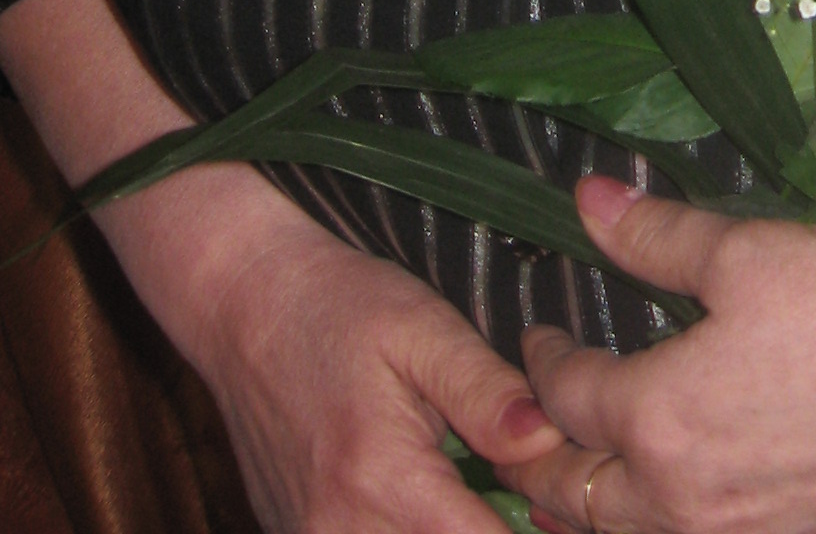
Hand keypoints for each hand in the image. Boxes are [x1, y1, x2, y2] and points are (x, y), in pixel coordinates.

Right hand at [0, 0, 567, 533]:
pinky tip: (446, 503)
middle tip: (540, 499)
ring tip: (491, 497)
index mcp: (382, 482)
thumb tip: (550, 446)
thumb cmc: (340, 306)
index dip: (539, 530)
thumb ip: (486, 393)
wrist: (242, 305)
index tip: (573, 505)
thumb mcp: (423, 328)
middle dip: (496, 533)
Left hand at [507, 180, 815, 533]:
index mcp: (661, 420)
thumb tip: (585, 200)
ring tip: (591, 473)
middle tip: (526, 428)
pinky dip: (680, 525)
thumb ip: (659, 234)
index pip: (565, 397)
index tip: (542, 329)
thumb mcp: (755, 249)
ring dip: (602, 510)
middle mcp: (693, 504)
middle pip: (579, 503)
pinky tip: (700, 491)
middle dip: (541, 466)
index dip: (542, 358)